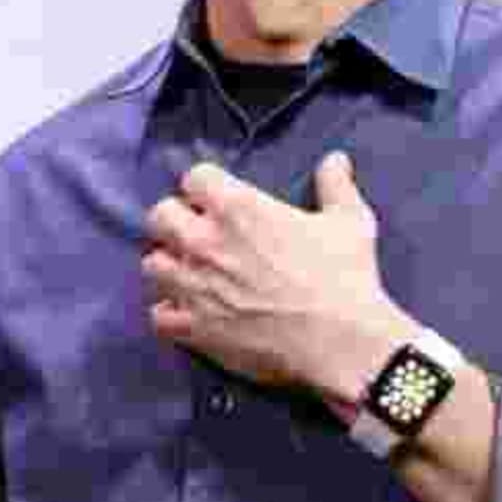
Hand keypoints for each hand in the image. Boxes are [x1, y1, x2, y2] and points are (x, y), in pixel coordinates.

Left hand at [141, 152, 419, 402]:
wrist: (339, 341)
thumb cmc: (344, 277)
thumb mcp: (349, 221)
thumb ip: (335, 185)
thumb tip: (336, 160)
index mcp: (238, 208)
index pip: (194, 177)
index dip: (205, 186)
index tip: (217, 199)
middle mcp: (205, 242)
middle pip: (160, 216)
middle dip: (175, 220)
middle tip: (197, 233)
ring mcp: (194, 287)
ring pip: (152, 265)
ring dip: (169, 265)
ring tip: (190, 273)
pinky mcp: (194, 328)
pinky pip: (158, 315)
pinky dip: (170, 312)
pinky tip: (190, 312)